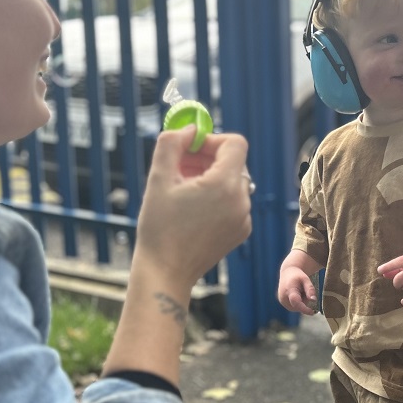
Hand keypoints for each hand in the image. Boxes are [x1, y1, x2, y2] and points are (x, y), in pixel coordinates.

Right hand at [133, 126, 252, 291]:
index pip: (234, 143)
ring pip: (232, 183)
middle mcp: (241, 201)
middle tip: (179, 167)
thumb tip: (188, 129)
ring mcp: (243, 219)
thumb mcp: (158, 179)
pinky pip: (233, 203)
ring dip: (210, 178)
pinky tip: (191, 209)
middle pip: (233, 163)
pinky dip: (216, 198)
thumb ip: (171, 144)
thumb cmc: (159, 228)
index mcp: (225, 185)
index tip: (189, 148)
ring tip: (182, 190)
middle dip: (207, 159)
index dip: (211, 139)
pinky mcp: (240, 232)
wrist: (165, 273)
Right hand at [277, 264, 317, 315]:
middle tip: (303, 290)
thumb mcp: (306, 279)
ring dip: (301, 302)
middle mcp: (284, 298)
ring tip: (298, 291)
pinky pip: (294, 307)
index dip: (304, 309)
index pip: (296, 302)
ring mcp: (282, 301)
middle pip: (299, 306)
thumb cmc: (297, 276)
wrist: (287, 273)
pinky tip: (295, 294)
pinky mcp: (283, 303)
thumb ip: (310, 289)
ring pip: (297, 308)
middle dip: (304, 301)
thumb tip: (314, 300)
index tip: (312, 312)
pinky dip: (297, 302)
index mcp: (289, 290)